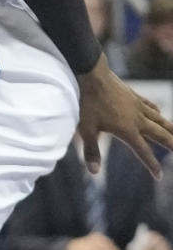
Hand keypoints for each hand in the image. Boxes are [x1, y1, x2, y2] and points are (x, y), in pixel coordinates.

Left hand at [77, 56, 172, 176]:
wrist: (91, 73)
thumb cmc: (86, 102)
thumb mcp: (85, 129)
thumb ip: (91, 151)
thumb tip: (94, 172)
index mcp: (127, 130)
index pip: (143, 151)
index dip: (151, 165)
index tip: (159, 176)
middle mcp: (137, 119)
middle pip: (159, 134)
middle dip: (171, 144)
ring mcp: (136, 105)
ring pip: (159, 119)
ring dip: (170, 128)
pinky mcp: (133, 95)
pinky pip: (149, 106)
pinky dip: (156, 112)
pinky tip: (159, 113)